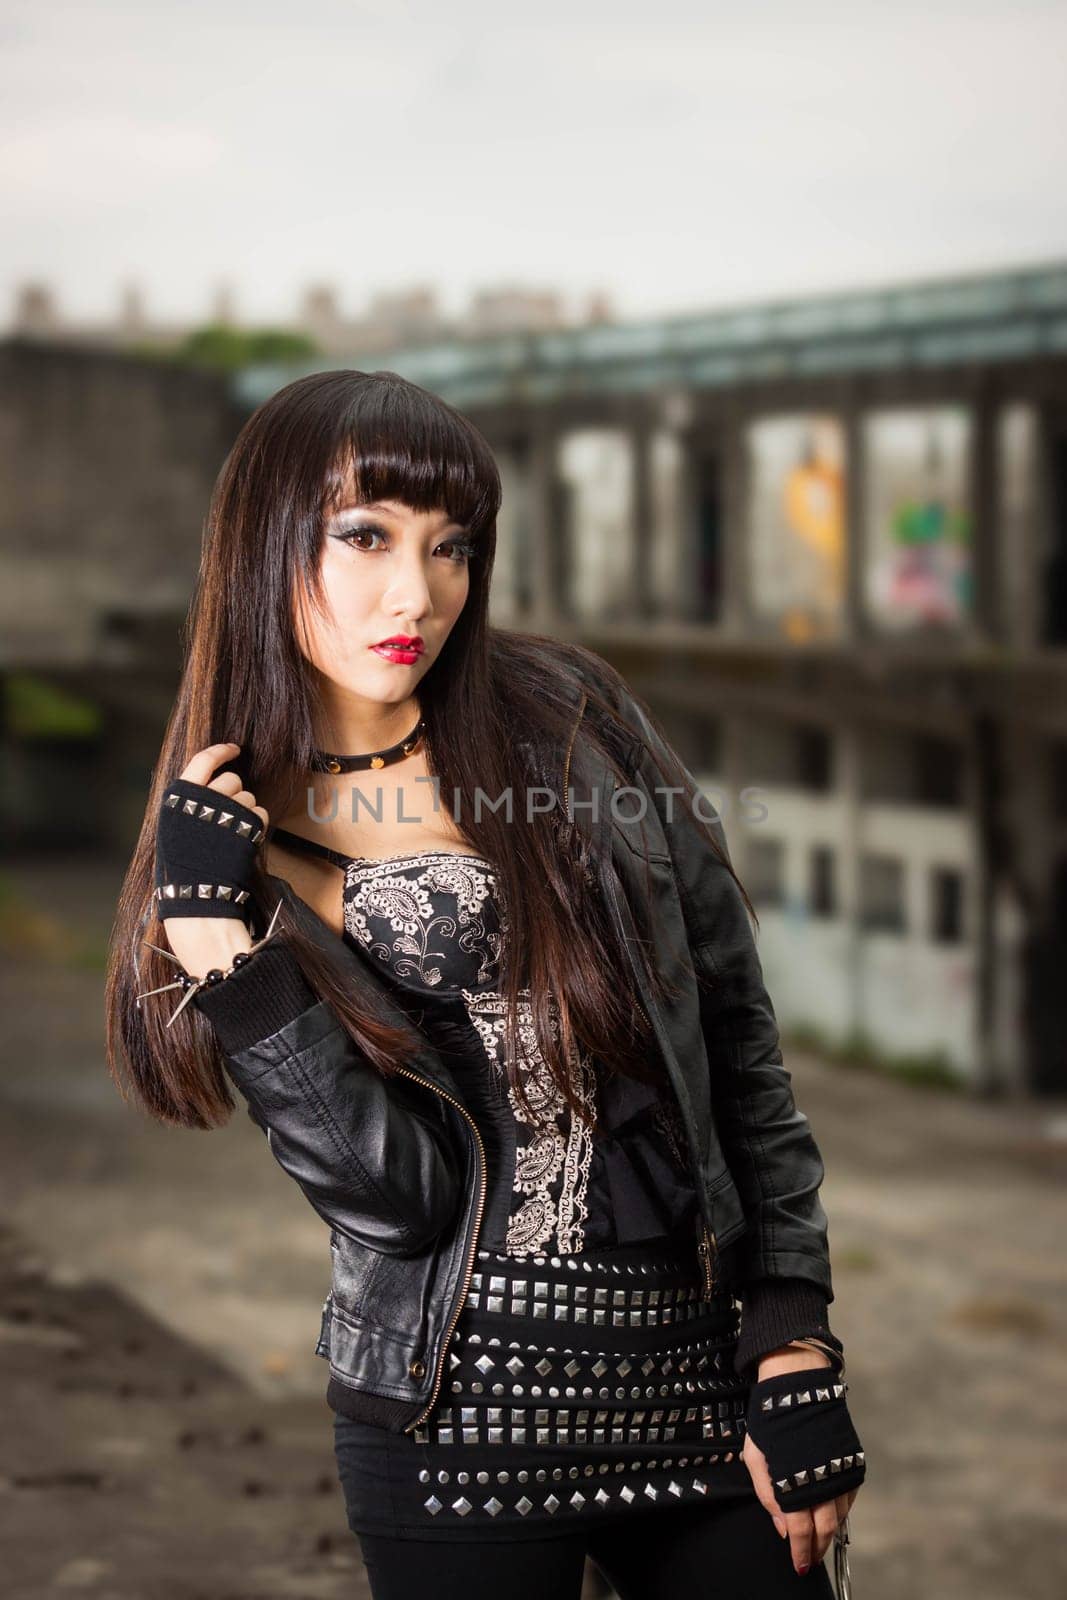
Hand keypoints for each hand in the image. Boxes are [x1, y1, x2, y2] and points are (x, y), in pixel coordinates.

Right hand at [155, 743, 269, 977]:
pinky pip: (260, 813)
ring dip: (245, 813)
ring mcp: (226, 810)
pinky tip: (242, 844)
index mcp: (179, 797)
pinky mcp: (247, 824)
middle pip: (231, 780)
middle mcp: (202, 798)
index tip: (234, 748)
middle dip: (234, 795)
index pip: (202, 760)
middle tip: (226, 821)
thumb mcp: (175, 830)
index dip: (220, 751)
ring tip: (229, 840)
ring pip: (248, 797)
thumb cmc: (183, 869)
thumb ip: (191, 805)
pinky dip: (256, 826)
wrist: (197, 897)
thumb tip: (209, 784)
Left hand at [742, 1348, 863, 1576]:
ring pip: (840, 1516)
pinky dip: (841, 1511)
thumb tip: (783, 1528)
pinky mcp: (852, 1461)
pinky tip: (831, 1514)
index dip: (801, 1553)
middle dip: (817, 1548)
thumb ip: (769, 1496)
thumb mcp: (756, 1457)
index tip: (799, 1566)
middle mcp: (823, 1481)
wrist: (798, 1383)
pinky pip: (849, 1496)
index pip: (801, 1532)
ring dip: (830, 1533)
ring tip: (819, 1541)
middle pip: (824, 1530)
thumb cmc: (771, 1419)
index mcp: (796, 1482)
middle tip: (809, 1560)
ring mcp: (840, 1471)